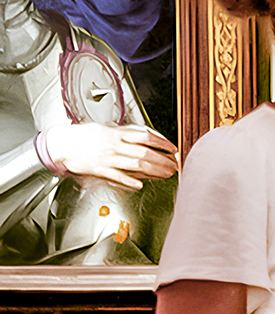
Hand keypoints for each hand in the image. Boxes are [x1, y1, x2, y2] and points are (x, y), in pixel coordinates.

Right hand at [44, 124, 177, 188]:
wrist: (61, 143)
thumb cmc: (82, 136)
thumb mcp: (106, 129)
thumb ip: (124, 134)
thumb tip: (144, 137)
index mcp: (117, 133)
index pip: (146, 137)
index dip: (163, 143)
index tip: (173, 148)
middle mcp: (115, 145)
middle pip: (145, 152)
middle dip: (163, 160)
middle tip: (175, 165)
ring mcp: (108, 158)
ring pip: (136, 164)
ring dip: (154, 170)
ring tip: (166, 174)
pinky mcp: (99, 169)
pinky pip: (117, 176)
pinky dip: (130, 180)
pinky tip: (140, 184)